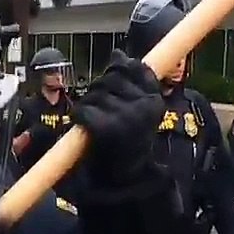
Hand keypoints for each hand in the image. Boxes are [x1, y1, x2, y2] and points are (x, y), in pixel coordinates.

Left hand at [75, 52, 163, 180]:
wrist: (128, 180)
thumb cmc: (130, 142)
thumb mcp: (140, 111)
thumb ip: (132, 83)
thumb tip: (118, 53)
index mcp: (154, 99)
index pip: (135, 66)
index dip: (119, 68)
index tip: (114, 79)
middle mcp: (144, 106)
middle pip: (111, 78)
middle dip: (100, 89)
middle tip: (100, 108)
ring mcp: (127, 117)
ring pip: (95, 94)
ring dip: (88, 105)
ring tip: (92, 121)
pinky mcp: (107, 129)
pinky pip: (84, 110)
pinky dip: (78, 116)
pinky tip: (82, 126)